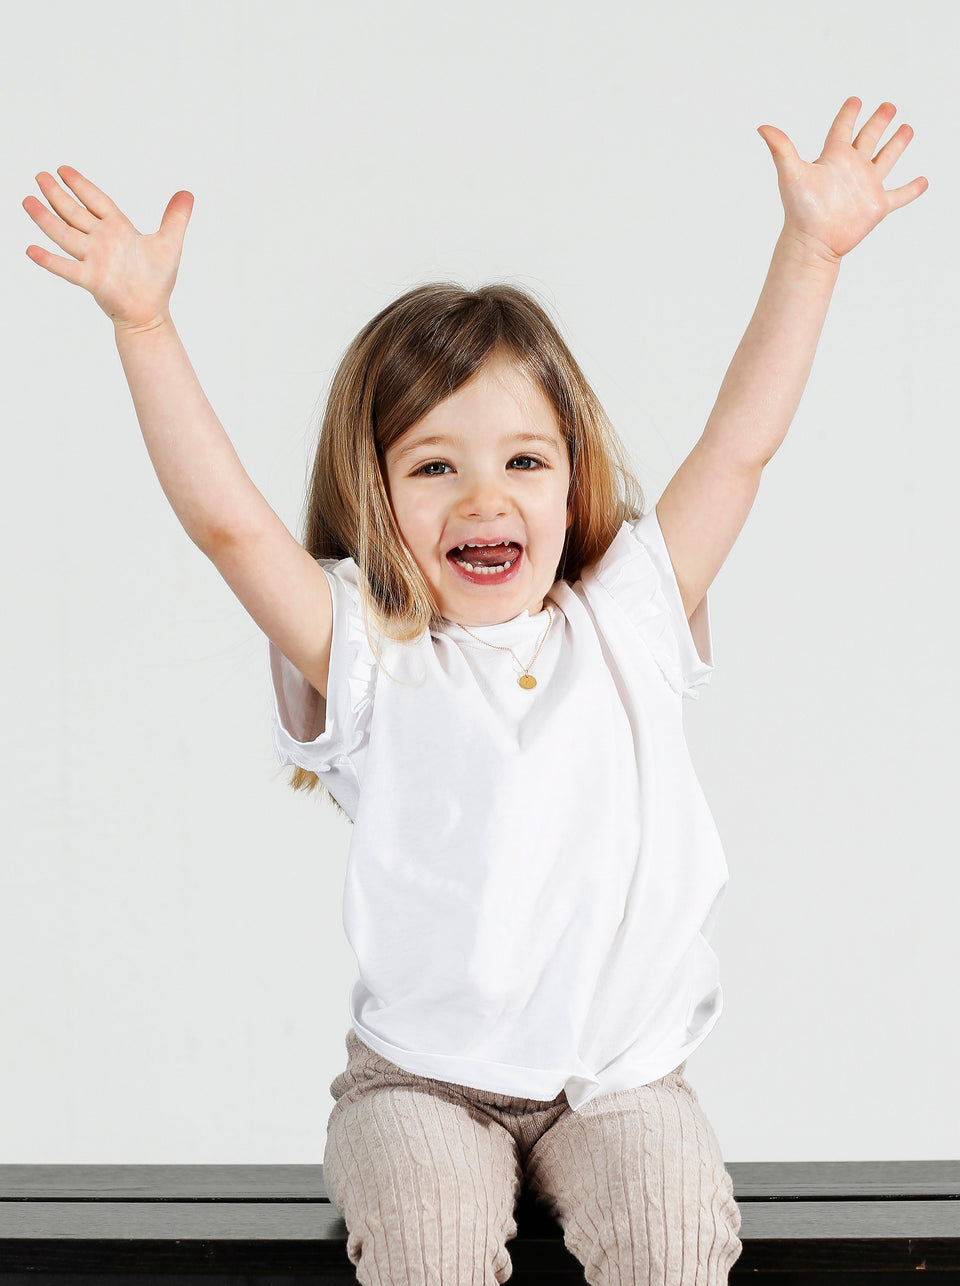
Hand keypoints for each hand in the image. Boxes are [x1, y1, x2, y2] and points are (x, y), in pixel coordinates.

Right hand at [23, 167, 193, 330]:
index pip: (96, 201)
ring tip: (27, 201)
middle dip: (57, 195)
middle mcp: (103, 241)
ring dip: (46, 219)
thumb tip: (187, 194)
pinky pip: (67, 268)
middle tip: (39, 176)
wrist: (150, 313)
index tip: (63, 170)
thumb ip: (176, 217)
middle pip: (75, 213)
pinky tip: (31, 249)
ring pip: (65, 234)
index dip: (81, 185)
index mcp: (118, 228)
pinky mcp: (92, 280)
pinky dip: (50, 260)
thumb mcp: (170, 243)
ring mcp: (95, 259)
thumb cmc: (157, 281)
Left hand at [757, 97, 927, 262]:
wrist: (813, 242)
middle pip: (868, 138)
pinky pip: (900, 195)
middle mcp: (852, 169)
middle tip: (888, 106)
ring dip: (897, 144)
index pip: (842, 128)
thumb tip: (762, 128)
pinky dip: (912, 189)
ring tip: (907, 128)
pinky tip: (923, 181)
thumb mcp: (792, 174)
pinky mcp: (877, 206)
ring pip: (886, 159)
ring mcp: (866, 186)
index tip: (855, 100)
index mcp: (834, 157)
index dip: (848, 114)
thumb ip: (781, 149)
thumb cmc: (800, 210)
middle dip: (879, 122)